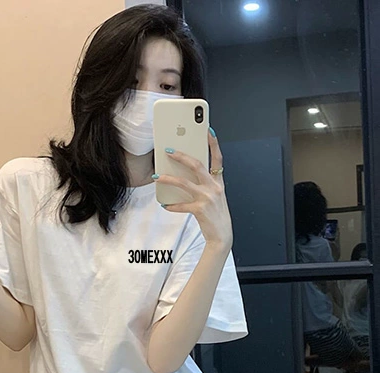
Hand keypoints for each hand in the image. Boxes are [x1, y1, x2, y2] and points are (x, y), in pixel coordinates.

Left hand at [155, 130, 232, 248]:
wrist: (222, 236)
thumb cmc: (216, 215)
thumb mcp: (215, 196)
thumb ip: (204, 184)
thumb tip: (185, 174)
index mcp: (218, 182)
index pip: (217, 157)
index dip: (213, 143)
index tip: (207, 129)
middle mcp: (214, 187)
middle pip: (196, 164)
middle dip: (181, 155)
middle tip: (168, 150)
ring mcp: (207, 198)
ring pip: (184, 182)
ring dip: (168, 178)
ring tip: (157, 176)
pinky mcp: (200, 210)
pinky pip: (181, 205)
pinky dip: (172, 205)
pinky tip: (165, 205)